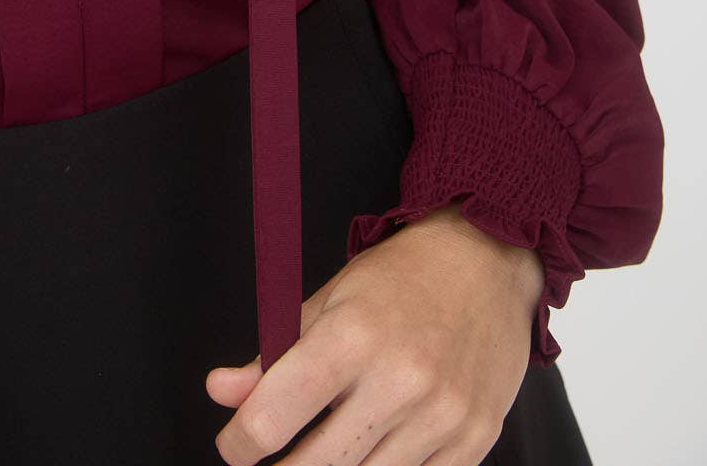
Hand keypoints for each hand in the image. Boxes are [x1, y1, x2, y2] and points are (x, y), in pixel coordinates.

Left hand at [204, 200, 545, 464]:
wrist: (486, 260)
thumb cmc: (401, 278)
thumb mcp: (327, 300)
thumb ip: (273, 354)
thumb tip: (220, 392)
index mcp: (350, 336)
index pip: (273, 417)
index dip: (240, 443)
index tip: (235, 447)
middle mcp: (398, 380)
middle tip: (273, 460)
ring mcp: (441, 416)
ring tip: (318, 457)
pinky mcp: (474, 439)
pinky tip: (371, 456)